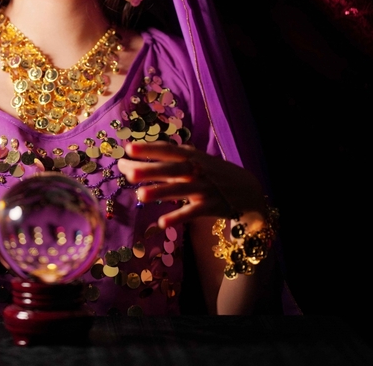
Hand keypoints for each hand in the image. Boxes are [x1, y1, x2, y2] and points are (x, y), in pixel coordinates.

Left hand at [117, 142, 265, 228]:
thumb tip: (125, 165)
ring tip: (140, 196)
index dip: (149, 149)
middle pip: (172, 169)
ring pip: (181, 189)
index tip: (128, 148)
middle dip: (152, 170)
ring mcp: (205, 188)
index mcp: (191, 156)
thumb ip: (161, 165)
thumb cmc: (210, 174)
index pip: (168, 150)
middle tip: (129, 173)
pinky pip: (193, 212)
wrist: (247, 189)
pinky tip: (161, 223)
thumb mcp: (190, 164)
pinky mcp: (212, 206)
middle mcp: (198, 170)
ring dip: (162, 192)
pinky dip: (178, 216)